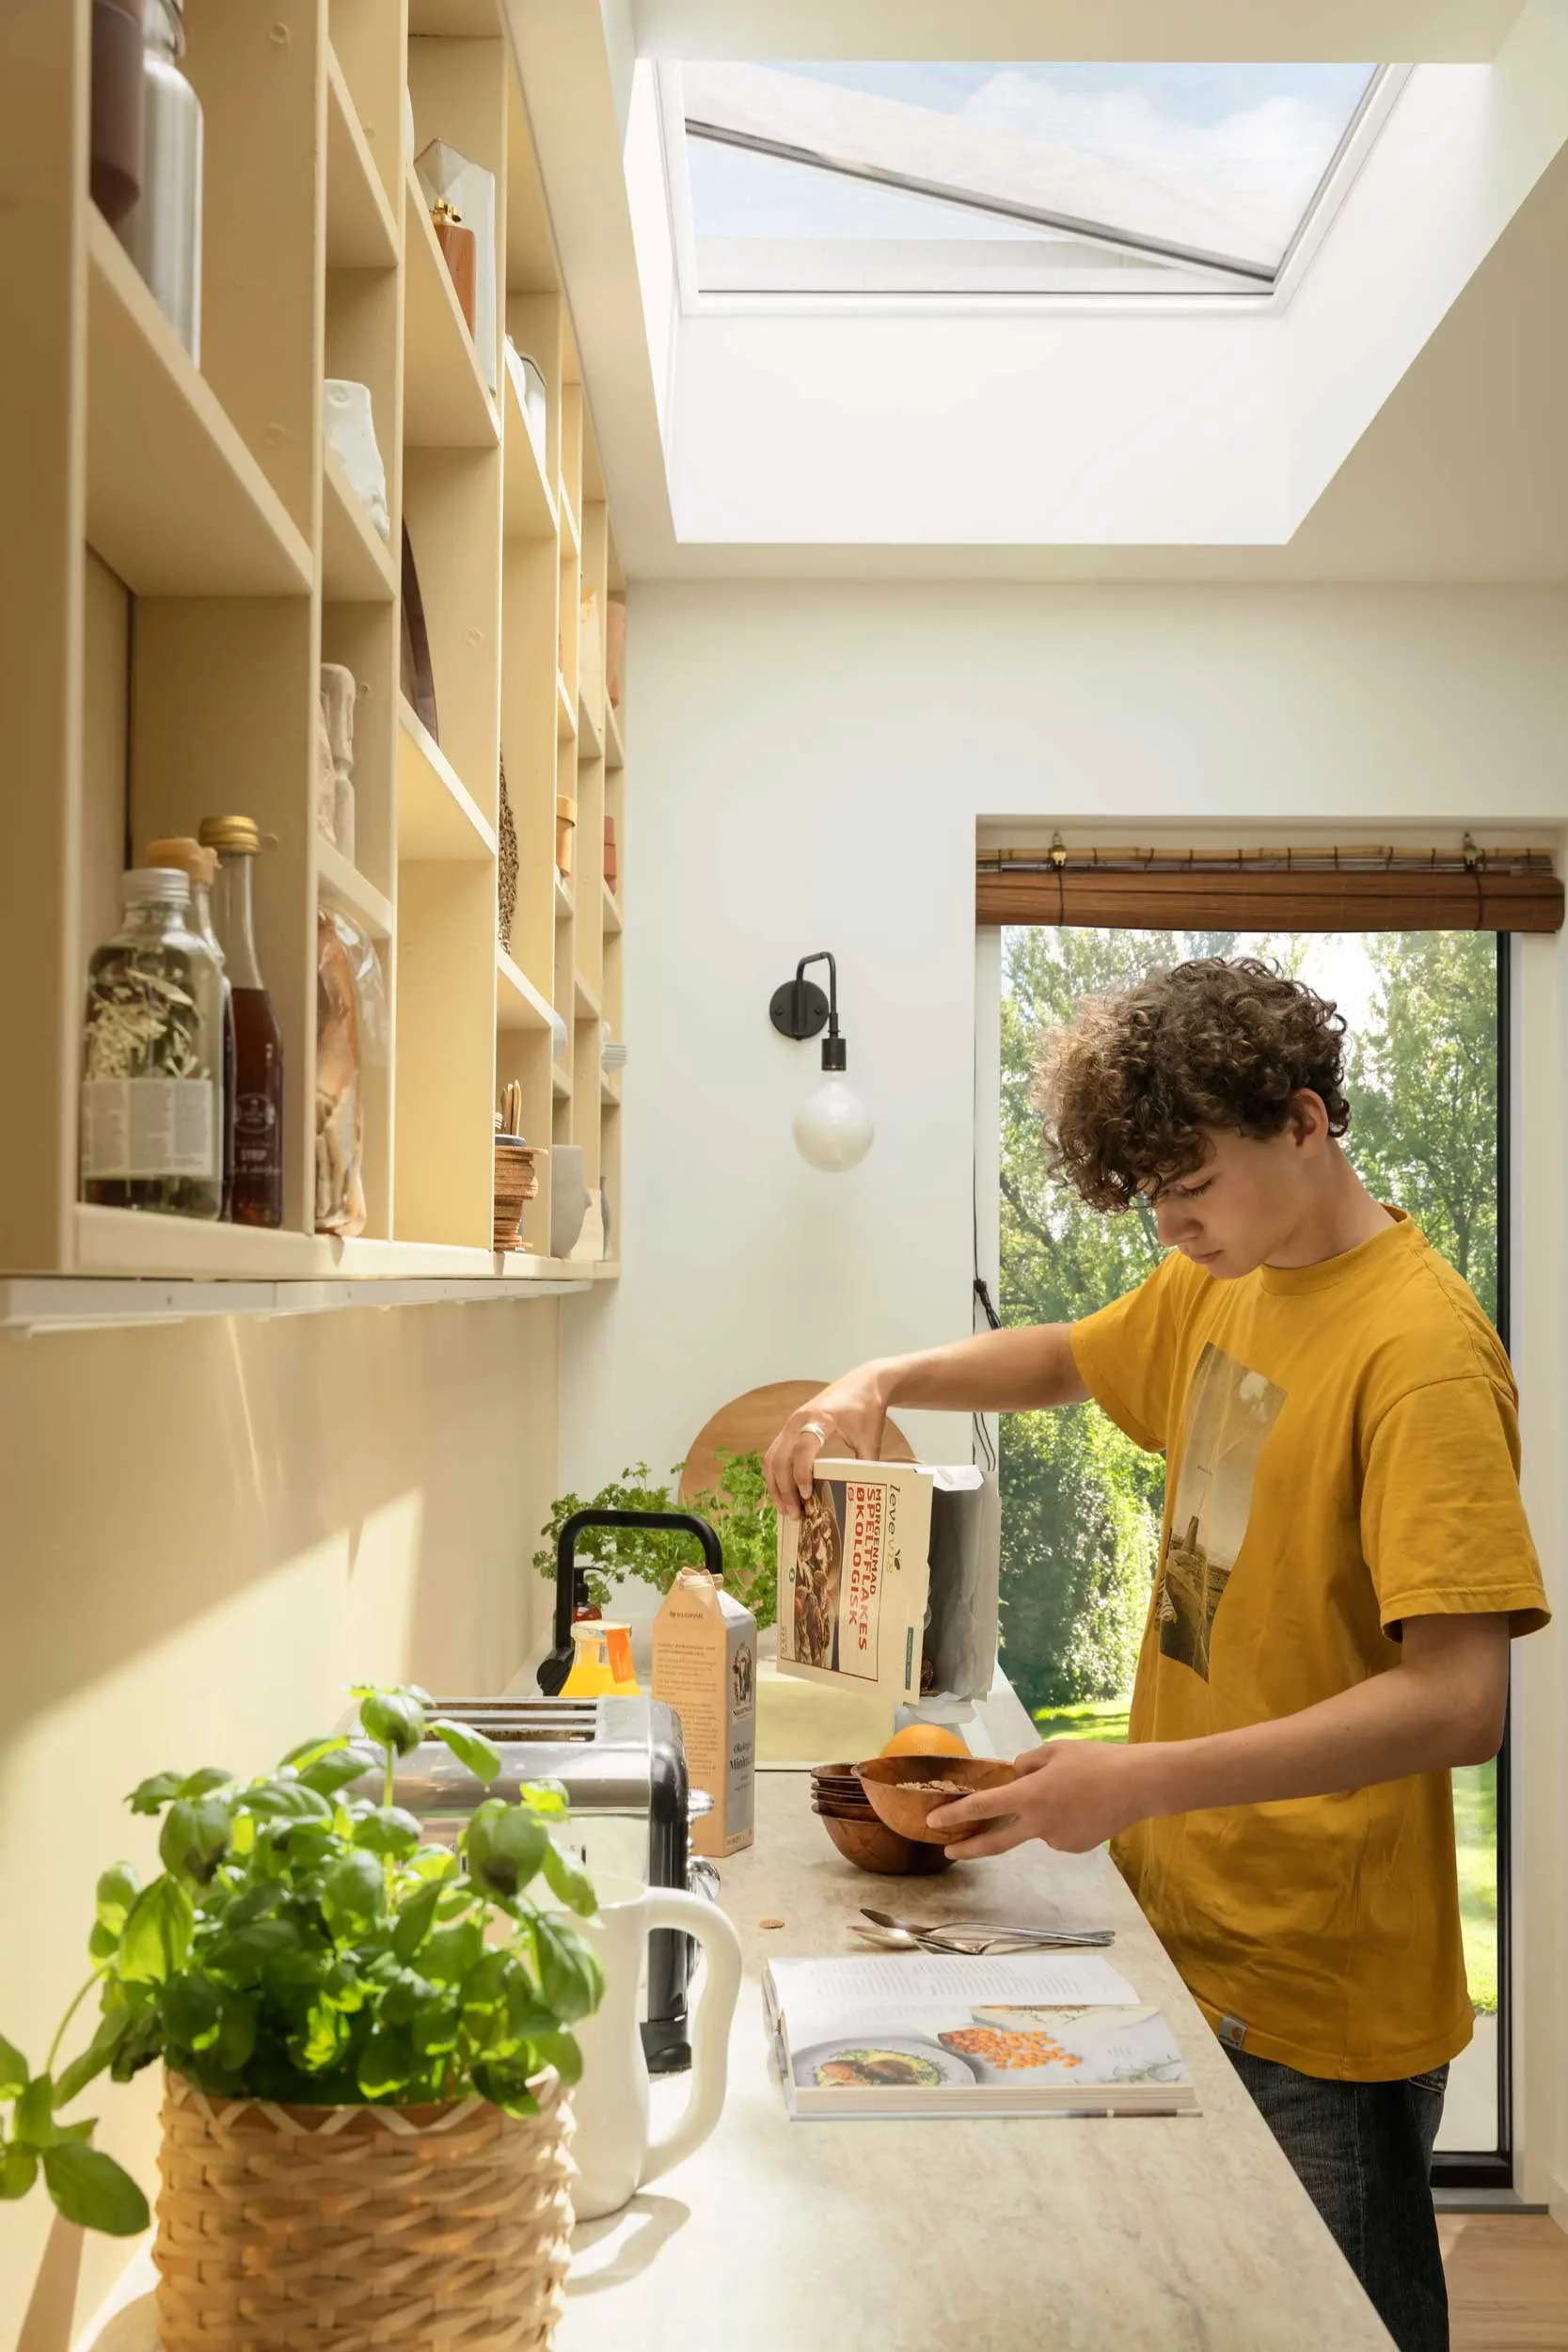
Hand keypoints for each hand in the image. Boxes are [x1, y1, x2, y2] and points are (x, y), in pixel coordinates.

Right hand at [763, 1366, 892, 1517]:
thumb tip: (861, 1496)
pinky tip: (784, 1494)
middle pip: (780, 1457)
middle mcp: (799, 1419)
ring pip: (771, 1457)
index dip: (802, 1473)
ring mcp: (791, 1423)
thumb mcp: (870, 1438)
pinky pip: (774, 1454)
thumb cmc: (868, 1408)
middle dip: (784, 1488)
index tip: (807, 1496)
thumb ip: (865, 1465)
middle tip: (795, 1514)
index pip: (803, 1448)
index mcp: (820, 1418)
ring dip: (775, 1485)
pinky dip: (776, 1475)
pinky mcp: (790, 1427)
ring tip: (786, 1510)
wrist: (863, 1382)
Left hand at [929, 1740, 1154, 1858]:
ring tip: (1071, 1792)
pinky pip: (1055, 1833)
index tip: (934, 1822)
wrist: (1138, 1786)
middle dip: (969, 1848)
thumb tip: (1014, 1776)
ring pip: (1035, 1828)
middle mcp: (1039, 1824)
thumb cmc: (1095, 1760)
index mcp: (1030, 1795)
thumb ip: (1027, 1764)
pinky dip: (1059, 1820)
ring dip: (1038, 1815)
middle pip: (995, 1843)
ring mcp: (1057, 1840)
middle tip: (949, 1850)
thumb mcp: (1055, 1750)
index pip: (983, 1807)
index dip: (955, 1814)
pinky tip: (1082, 1806)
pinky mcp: (1073, 1848)